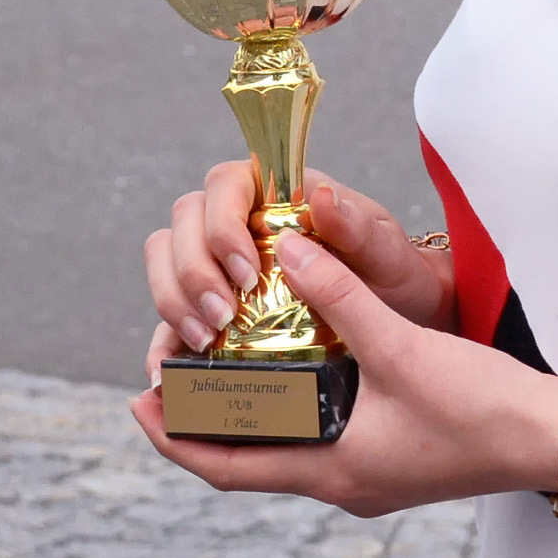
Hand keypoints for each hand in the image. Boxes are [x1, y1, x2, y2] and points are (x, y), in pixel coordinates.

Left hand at [133, 230, 557, 516]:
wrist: (552, 439)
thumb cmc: (482, 406)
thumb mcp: (402, 345)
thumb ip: (340, 296)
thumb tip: (287, 248)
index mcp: (332, 473)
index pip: (226, 468)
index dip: (174, 439)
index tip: (135, 402)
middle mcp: (342, 485)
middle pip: (249, 461)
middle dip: (205, 422)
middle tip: (170, 375)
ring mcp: (369, 477)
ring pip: (286, 450)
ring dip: (250, 415)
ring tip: (221, 366)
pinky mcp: (394, 460)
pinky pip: (321, 440)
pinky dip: (296, 409)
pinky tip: (296, 369)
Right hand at [142, 162, 452, 358]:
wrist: (395, 317)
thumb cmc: (391, 273)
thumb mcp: (384, 250)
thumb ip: (354, 225)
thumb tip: (319, 194)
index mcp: (274, 192)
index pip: (223, 183)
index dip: (221, 224)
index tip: (247, 273)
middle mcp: (236, 220)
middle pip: (181, 225)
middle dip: (191, 272)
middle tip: (223, 316)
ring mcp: (215, 263)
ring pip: (163, 264)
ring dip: (173, 302)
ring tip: (206, 342)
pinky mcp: (207, 307)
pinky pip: (167, 316)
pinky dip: (162, 342)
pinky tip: (171, 374)